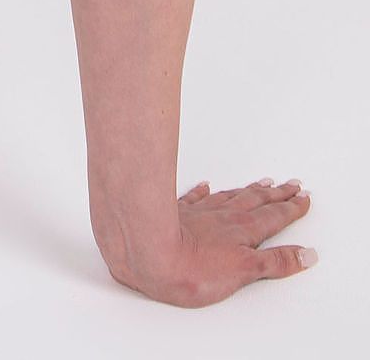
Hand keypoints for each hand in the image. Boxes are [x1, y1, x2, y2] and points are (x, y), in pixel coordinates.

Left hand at [107, 178, 315, 307]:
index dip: (291, 209)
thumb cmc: (193, 268)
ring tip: (263, 182)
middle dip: (276, 195)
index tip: (304, 197)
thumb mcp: (245, 271)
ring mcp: (200, 212)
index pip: (273, 217)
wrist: (147, 252)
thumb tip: (306, 254)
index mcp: (243, 230)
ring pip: (230, 197)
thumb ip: (276, 262)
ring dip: (248, 190)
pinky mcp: (176, 213)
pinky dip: (203, 191)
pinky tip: (206, 185)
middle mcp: (223, 216)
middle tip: (292, 184)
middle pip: (256, 202)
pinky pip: (194, 198)